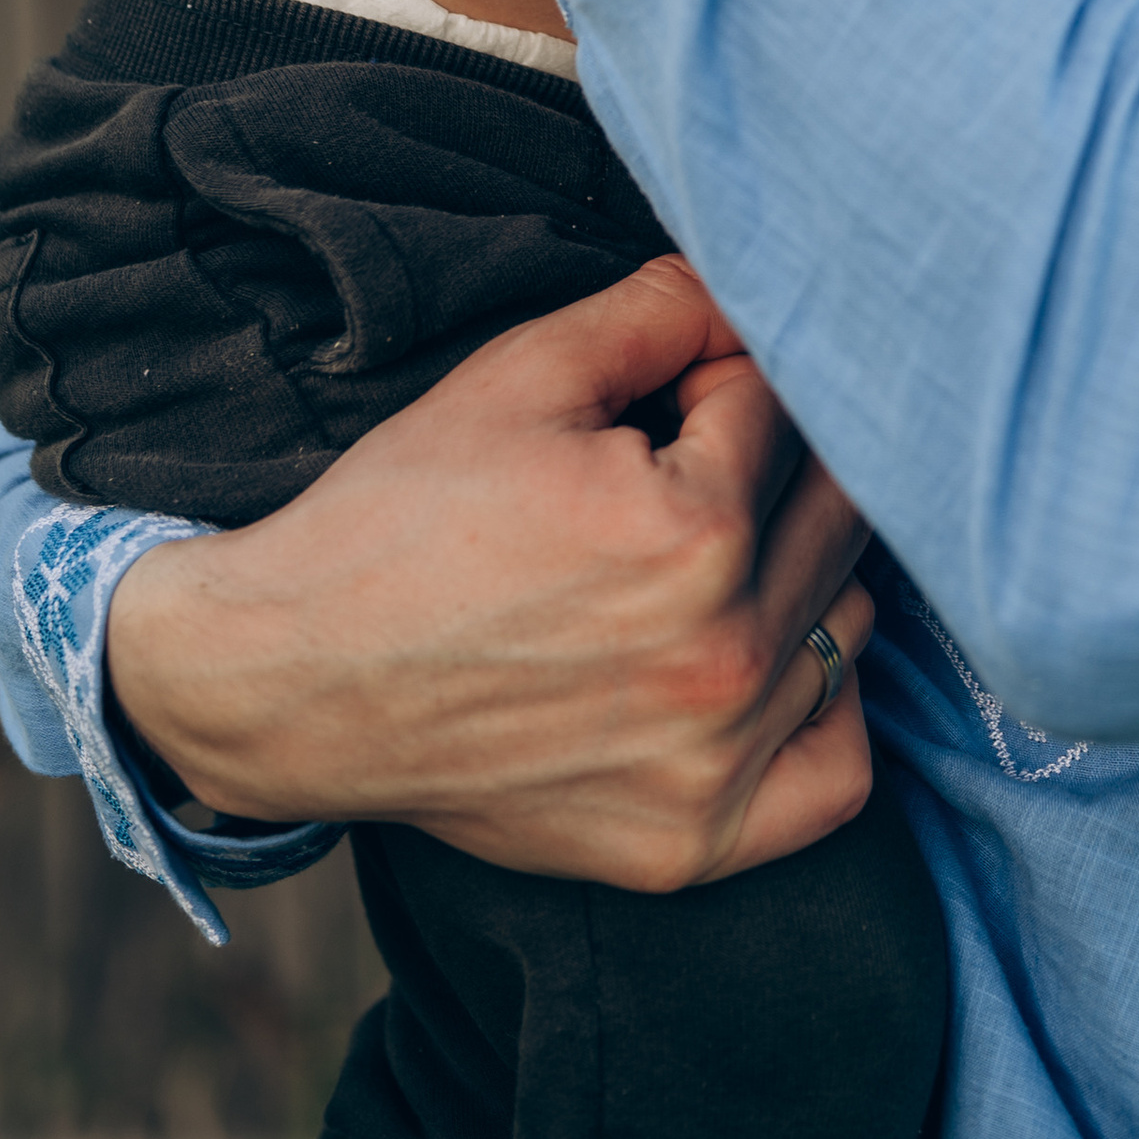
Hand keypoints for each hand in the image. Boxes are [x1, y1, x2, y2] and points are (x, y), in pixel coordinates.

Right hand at [106, 261, 877, 886]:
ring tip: (704, 551)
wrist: (291, 679)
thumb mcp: (523, 373)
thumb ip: (662, 310)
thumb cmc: (401, 517)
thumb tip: (750, 292)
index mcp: (692, 531)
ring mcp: (713, 766)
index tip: (670, 381)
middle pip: (835, 508)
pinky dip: (821, 711)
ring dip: (800, 568)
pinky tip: (763, 661)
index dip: (720, 369)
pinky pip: (837, 774)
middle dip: (773, 458)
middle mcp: (722, 658)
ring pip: (848, 624)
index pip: (781, 404)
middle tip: (687, 455)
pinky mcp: (689, 846)